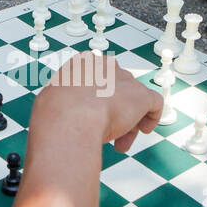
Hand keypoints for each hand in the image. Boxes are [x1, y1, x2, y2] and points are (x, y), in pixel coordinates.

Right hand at [37, 53, 162, 150]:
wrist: (70, 119)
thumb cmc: (56, 114)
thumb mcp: (52, 100)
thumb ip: (64, 102)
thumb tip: (63, 113)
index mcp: (83, 64)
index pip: (97, 80)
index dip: (97, 102)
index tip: (94, 118)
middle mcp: (106, 66)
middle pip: (117, 90)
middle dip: (114, 113)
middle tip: (109, 134)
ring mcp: (125, 80)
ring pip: (133, 100)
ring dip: (129, 121)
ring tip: (121, 143)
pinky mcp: (141, 95)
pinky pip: (154, 103)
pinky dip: (151, 116)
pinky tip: (143, 130)